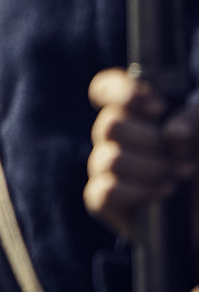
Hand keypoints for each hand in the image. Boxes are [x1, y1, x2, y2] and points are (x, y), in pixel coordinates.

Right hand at [85, 68, 198, 238]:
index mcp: (135, 115)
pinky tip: (162, 193)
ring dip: (151, 168)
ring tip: (179, 176)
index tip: (158, 107)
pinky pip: (104, 192)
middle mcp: (115, 139)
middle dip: (151, 141)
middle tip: (183, 154)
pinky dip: (137, 192)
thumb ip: (195, 121)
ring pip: (109, 159)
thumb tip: (171, 133)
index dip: (122, 92)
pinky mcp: (102, 202)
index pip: (105, 90)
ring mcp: (105, 170)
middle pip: (109, 124)